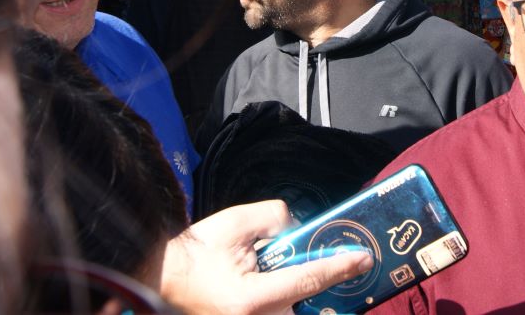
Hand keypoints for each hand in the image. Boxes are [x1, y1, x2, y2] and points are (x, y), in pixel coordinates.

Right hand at [156, 200, 373, 314]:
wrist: (162, 277)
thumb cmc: (195, 253)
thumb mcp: (235, 224)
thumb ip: (274, 219)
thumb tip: (299, 230)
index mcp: (252, 300)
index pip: (308, 280)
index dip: (339, 267)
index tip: (363, 258)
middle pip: (309, 310)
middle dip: (325, 292)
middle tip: (345, 270)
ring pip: (295, 313)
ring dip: (307, 299)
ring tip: (322, 277)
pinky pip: (283, 314)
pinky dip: (292, 304)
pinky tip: (301, 291)